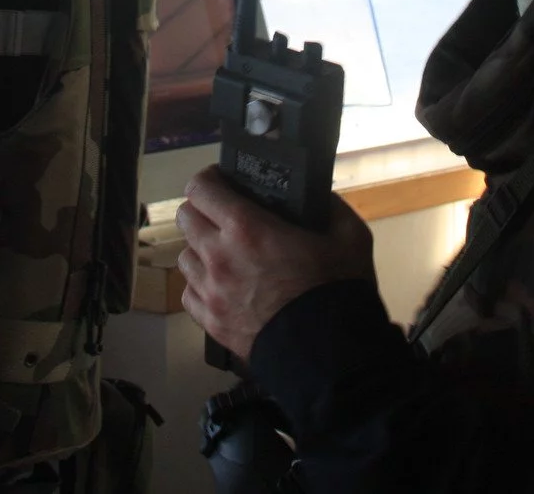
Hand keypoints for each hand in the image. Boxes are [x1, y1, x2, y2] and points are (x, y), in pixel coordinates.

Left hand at [176, 166, 376, 360]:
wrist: (329, 355)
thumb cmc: (337, 291)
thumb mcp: (349, 236)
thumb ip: (330, 206)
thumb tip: (317, 195)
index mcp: (247, 228)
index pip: (200, 188)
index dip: (208, 179)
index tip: (222, 180)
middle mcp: (219, 256)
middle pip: (185, 218)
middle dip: (202, 210)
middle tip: (225, 216)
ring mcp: (211, 292)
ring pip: (184, 256)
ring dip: (200, 249)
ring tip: (224, 254)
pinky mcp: (210, 322)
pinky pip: (189, 293)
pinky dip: (201, 285)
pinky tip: (222, 287)